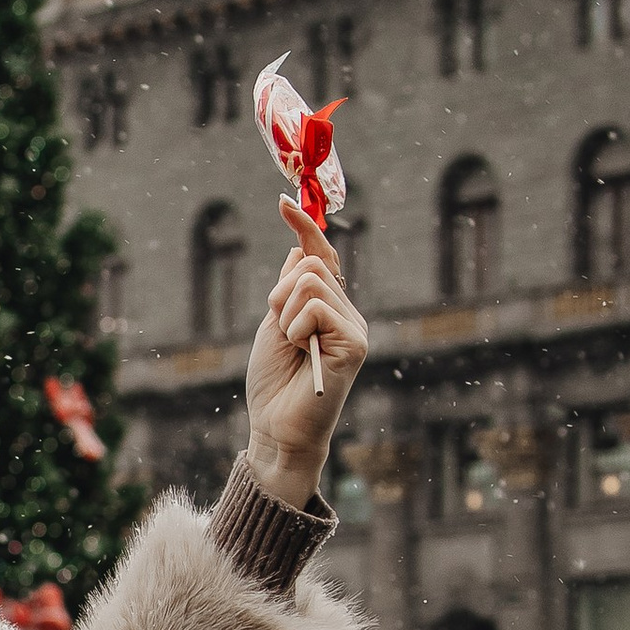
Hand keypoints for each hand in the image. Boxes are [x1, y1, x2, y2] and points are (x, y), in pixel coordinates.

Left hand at [245, 199, 367, 510]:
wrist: (276, 427)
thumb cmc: (273, 382)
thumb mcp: (273, 325)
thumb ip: (288, 290)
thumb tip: (296, 250)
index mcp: (329, 308)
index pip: (320, 256)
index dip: (304, 228)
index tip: (284, 202)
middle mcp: (348, 314)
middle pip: (309, 264)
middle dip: (279, 294)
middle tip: (280, 331)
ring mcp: (355, 328)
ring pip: (309, 281)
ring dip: (285, 314)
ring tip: (292, 347)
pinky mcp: (356, 344)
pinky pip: (316, 306)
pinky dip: (296, 328)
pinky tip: (303, 354)